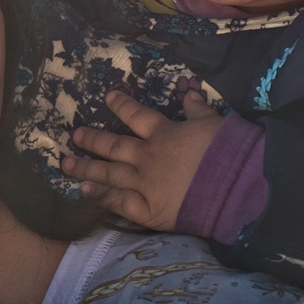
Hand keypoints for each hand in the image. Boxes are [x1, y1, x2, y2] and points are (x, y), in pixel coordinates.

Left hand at [61, 89, 222, 229]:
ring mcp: (144, 183)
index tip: (107, 97)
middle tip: (74, 136)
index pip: (136, 115)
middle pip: (113, 146)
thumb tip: (190, 94)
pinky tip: (85, 194)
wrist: (236, 187)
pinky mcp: (148, 209)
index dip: (120, 105)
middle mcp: (147, 156)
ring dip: (86, 169)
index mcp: (164, 133)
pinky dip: (102, 198)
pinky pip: (119, 203)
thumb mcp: (215, 122)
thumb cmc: (229, 152)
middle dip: (92, 140)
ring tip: (66, 165)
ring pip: (109, 174)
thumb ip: (197, 111)